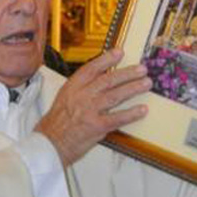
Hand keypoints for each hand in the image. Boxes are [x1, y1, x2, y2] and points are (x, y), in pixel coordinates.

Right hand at [35, 48, 149, 167]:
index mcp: (73, 86)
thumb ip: (81, 88)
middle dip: (128, 73)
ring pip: (116, 96)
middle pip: (108, 80)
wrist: (49, 144)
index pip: (92, 68)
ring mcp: (90, 110)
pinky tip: (142, 109)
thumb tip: (101, 78)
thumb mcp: (65, 97)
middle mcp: (82, 95)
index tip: (120, 52)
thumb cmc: (57, 122)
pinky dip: (131, 113)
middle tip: (142, 69)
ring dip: (133, 88)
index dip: (107, 59)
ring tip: (146, 83)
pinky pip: (118, 118)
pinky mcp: (96, 126)